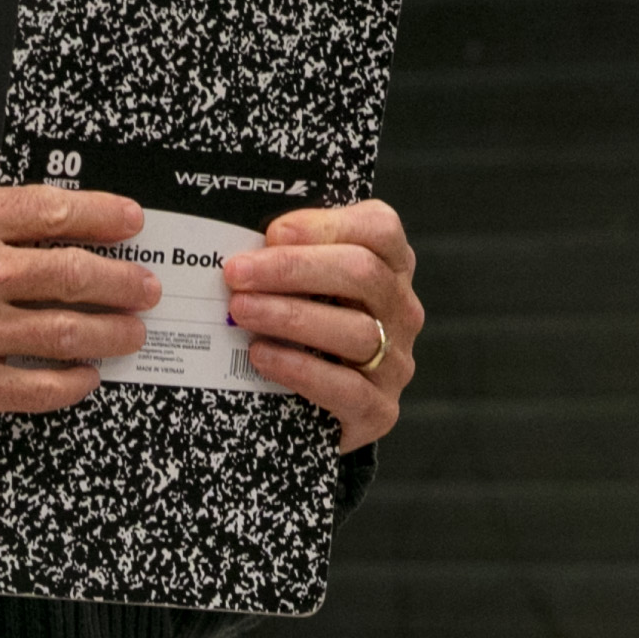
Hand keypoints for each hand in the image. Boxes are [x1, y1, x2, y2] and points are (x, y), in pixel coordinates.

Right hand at [0, 185, 155, 429]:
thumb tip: (28, 228)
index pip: (54, 210)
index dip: (105, 215)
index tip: (131, 221)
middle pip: (78, 272)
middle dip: (124, 281)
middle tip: (143, 286)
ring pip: (71, 331)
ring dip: (113, 333)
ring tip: (130, 333)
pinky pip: (41, 386)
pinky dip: (73, 382)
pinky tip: (84, 378)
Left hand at [223, 199, 422, 453]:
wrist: (314, 411)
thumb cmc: (305, 333)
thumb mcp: (306, 287)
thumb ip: (291, 259)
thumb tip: (248, 247)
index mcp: (389, 266)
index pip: (379, 228)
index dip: (326, 226)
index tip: (273, 232)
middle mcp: (400, 310)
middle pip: (362, 274)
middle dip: (293, 269)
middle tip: (237, 273)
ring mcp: (395, 361)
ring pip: (354, 330)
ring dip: (289, 316)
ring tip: (240, 312)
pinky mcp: (379, 410)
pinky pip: (346, 387)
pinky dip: (299, 368)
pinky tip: (260, 356)